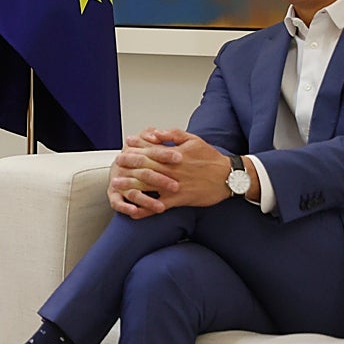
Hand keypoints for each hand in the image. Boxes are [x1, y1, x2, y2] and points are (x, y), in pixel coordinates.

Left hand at [107, 127, 233, 216]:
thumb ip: (172, 135)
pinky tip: (134, 212)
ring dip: (131, 185)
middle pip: (146, 166)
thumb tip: (154, 132)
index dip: (137, 147)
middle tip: (115, 164)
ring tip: (116, 186)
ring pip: (149, 186)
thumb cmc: (210, 158)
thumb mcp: (193, 140)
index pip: (151, 149)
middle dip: (129, 165)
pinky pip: (159, 206)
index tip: (125, 145)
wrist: (229, 177)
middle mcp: (172, 170)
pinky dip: (146, 209)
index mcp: (174, 155)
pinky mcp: (179, 200)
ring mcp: (175, 185)